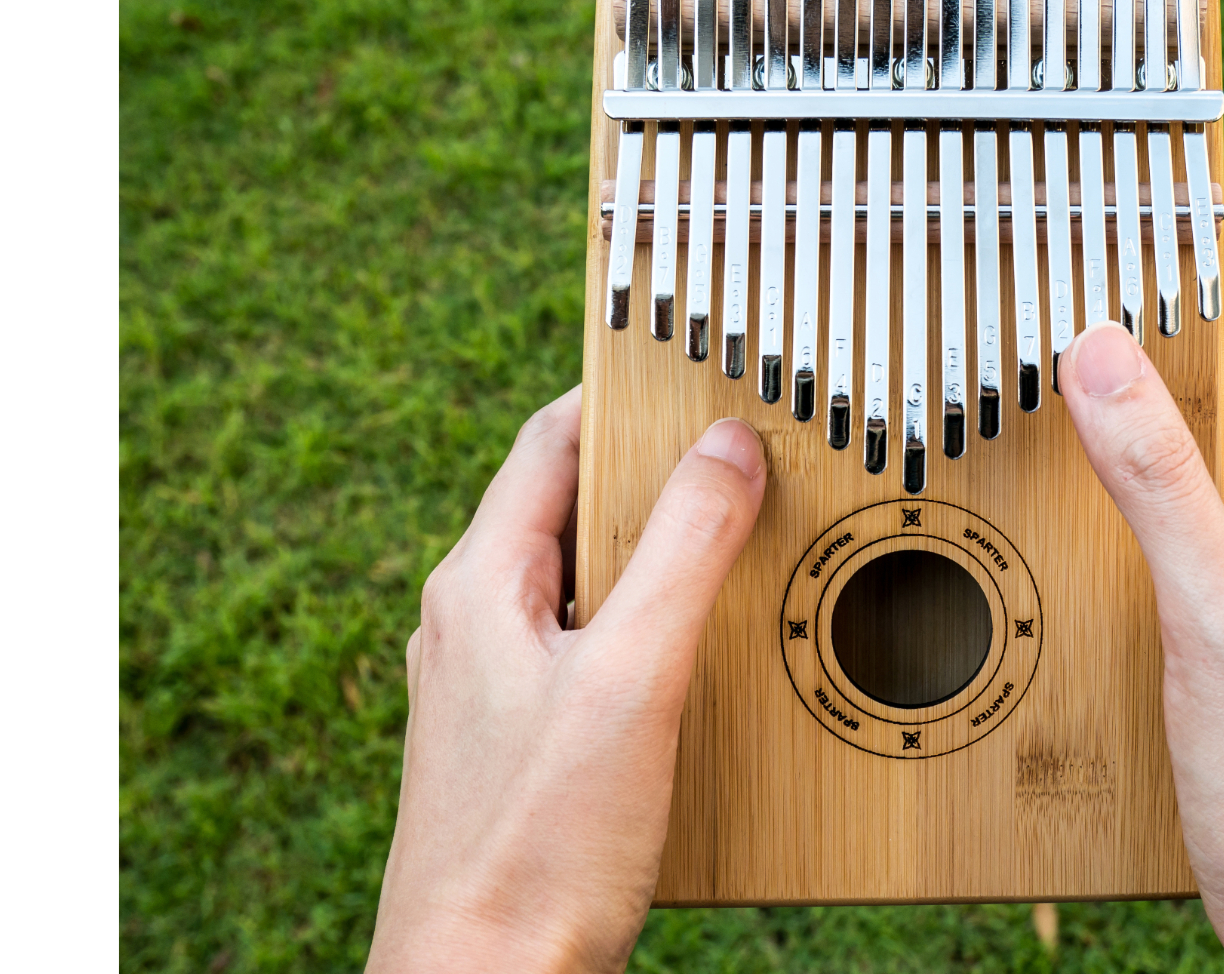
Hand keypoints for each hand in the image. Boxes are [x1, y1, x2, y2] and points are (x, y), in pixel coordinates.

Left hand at [365, 387, 766, 972]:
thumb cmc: (536, 848)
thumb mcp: (631, 679)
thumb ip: (685, 554)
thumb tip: (728, 446)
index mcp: (479, 586)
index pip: (551, 442)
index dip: (626, 397)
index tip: (699, 375)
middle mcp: (473, 627)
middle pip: (573, 511)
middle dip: (661, 481)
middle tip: (750, 461)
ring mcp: (491, 691)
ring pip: (586, 586)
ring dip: (662, 561)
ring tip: (744, 551)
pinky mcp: (520, 750)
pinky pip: (590, 654)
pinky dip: (650, 633)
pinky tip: (705, 663)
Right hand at [1058, 324, 1223, 973]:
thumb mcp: (1212, 606)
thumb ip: (1160, 482)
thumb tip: (1103, 357)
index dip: (1182, 357)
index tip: (1102, 347)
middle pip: (1216, 452)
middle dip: (1135, 429)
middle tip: (1052, 422)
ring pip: (1194, 524)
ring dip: (1127, 507)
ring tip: (1051, 504)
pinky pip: (1181, 592)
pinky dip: (1128, 579)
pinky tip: (1081, 607)